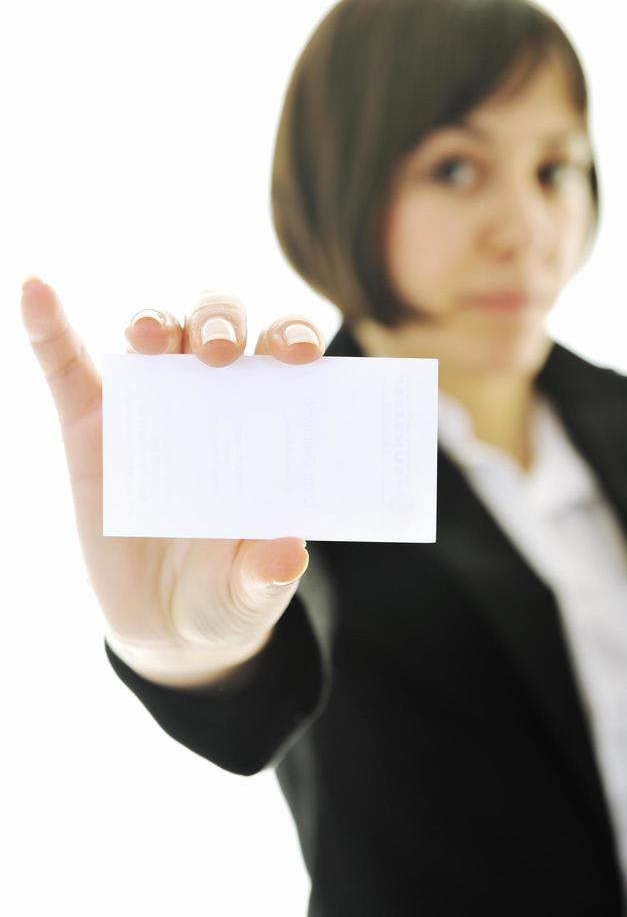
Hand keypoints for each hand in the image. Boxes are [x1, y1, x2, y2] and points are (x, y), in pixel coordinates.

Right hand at [20, 278, 326, 685]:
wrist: (170, 625)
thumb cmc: (229, 590)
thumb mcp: (252, 591)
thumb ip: (266, 574)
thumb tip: (285, 556)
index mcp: (265, 421)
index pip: (282, 358)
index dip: (293, 337)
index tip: (300, 353)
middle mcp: (211, 398)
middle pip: (217, 330)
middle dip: (221, 324)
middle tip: (221, 353)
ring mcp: (149, 407)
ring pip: (154, 338)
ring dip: (153, 322)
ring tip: (150, 336)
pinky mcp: (90, 426)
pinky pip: (65, 367)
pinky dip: (48, 328)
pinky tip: (36, 292)